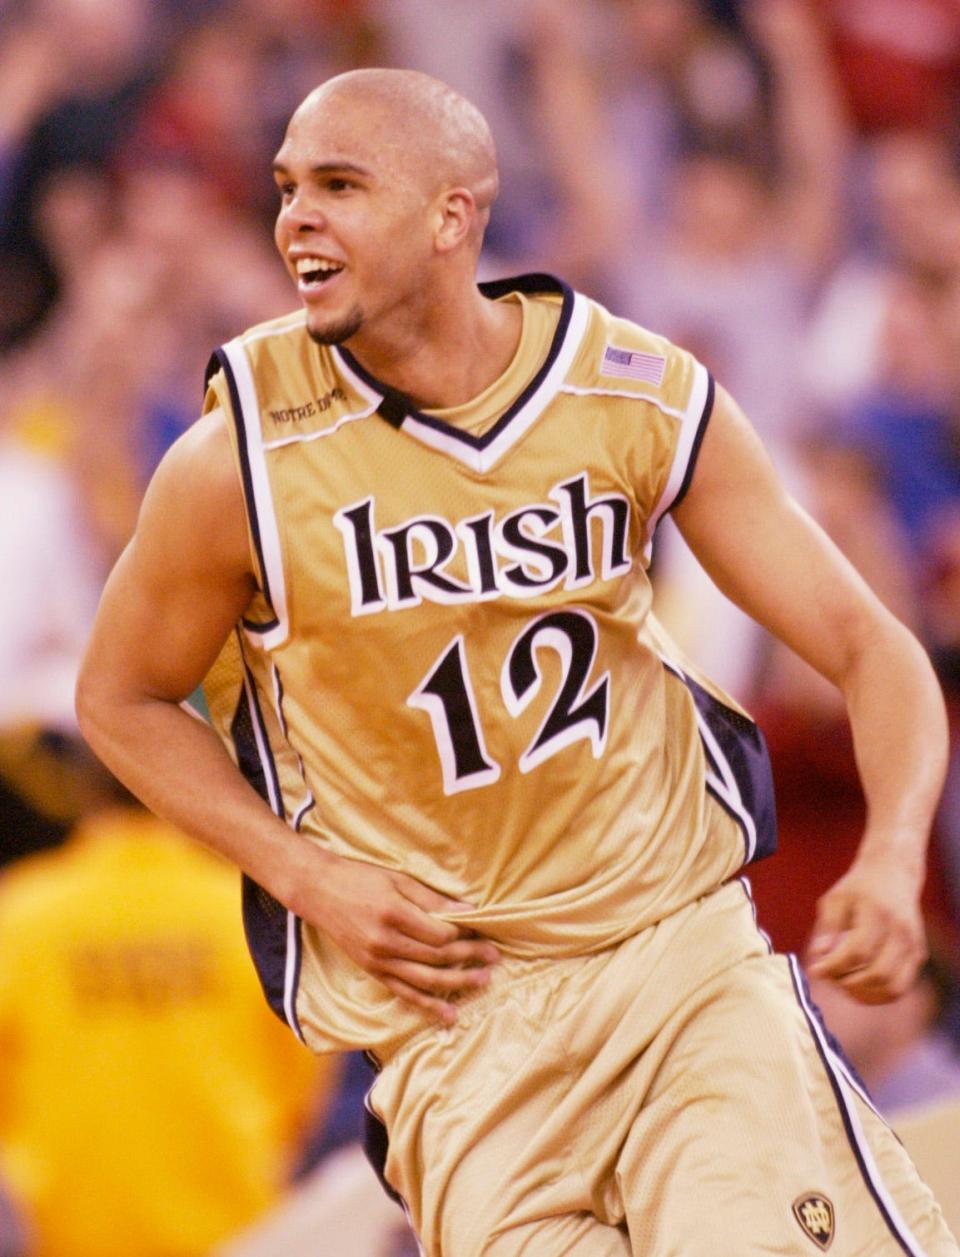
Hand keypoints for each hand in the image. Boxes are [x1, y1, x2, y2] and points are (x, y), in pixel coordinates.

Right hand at [292, 849, 499, 1024]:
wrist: (320, 891)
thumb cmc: (361, 878)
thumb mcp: (398, 879)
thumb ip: (432, 898)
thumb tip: (467, 910)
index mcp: (393, 914)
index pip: (439, 933)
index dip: (465, 935)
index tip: (483, 931)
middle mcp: (385, 942)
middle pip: (436, 957)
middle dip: (469, 958)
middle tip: (494, 958)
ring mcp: (377, 961)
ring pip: (424, 979)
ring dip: (456, 983)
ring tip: (483, 982)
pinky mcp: (372, 971)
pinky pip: (404, 993)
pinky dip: (427, 1005)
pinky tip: (449, 1014)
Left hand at [805, 853, 926, 1003]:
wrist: (893, 874)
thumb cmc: (858, 888)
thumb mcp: (835, 899)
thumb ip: (827, 928)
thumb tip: (818, 957)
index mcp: (878, 913)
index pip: (858, 952)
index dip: (834, 967)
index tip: (815, 970)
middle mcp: (901, 931)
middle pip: (877, 974)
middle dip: (848, 983)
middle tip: (830, 976)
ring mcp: (914, 945)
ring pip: (892, 988)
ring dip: (864, 994)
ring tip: (843, 982)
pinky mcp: (918, 955)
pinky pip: (900, 987)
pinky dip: (878, 994)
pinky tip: (858, 984)